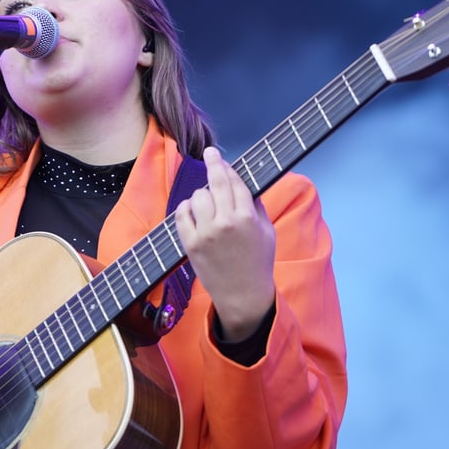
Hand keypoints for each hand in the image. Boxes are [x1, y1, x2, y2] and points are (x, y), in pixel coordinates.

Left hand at [174, 146, 275, 341]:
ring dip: (202, 194)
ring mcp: (206, 233)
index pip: (234, 182)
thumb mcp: (266, 231)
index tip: (217, 155)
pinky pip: (181, 214)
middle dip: (213, 164)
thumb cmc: (258, 261)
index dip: (225, 165)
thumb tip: (242, 183)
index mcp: (247, 218)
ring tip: (207, 201)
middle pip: (215, 184)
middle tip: (210, 154)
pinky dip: (185, 208)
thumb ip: (255, 206)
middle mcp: (225, 222)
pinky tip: (192, 209)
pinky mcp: (190, 244)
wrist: (243, 295)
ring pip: (197, 197)